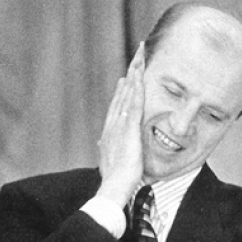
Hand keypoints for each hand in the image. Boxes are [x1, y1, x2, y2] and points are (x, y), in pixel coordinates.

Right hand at [96, 43, 145, 205]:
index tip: (128, 75)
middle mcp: (114, 122)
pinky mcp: (129, 128)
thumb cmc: (116, 178)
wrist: (114, 186)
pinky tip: (139, 75)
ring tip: (140, 55)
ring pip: (128, 92)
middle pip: (124, 92)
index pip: (119, 104)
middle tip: (138, 54)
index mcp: (112, 130)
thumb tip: (101, 144)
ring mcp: (120, 123)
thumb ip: (108, 149)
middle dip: (132, 72)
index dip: (124, 88)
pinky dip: (136, 88)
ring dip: (135, 72)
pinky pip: (134, 103)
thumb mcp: (111, 159)